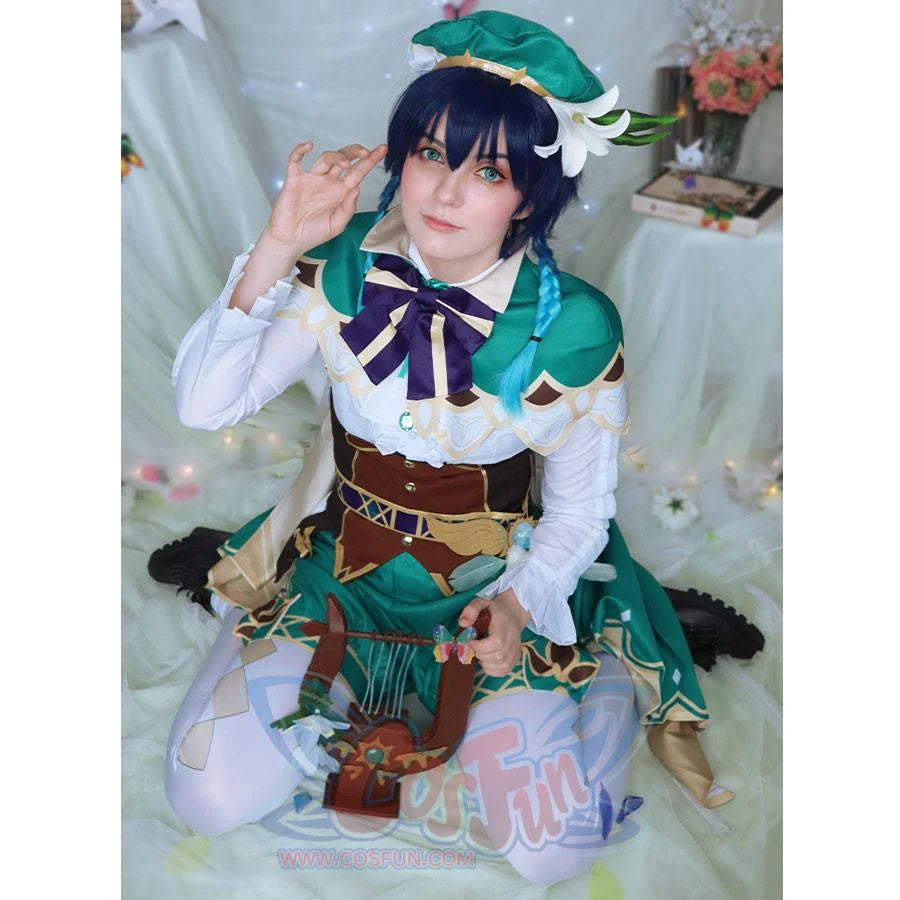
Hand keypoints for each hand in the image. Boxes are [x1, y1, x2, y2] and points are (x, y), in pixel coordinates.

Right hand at [265, 141, 388, 254]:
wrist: (291, 240)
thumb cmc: (314, 233)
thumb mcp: (337, 225)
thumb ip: (347, 209)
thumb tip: (356, 189)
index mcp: (340, 192)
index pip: (357, 173)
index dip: (370, 161)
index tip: (382, 149)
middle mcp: (328, 182)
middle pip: (343, 160)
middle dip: (355, 153)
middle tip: (365, 152)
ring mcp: (312, 179)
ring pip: (325, 159)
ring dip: (336, 157)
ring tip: (345, 163)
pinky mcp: (295, 180)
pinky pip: (296, 161)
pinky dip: (300, 151)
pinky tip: (309, 146)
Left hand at [459, 588, 530, 676]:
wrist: (512, 612)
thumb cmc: (493, 609)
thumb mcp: (480, 603)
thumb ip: (471, 610)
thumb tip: (463, 624)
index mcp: (504, 624)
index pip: (497, 641)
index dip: (480, 646)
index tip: (470, 642)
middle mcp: (513, 638)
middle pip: (498, 656)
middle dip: (480, 655)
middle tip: (473, 648)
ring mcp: (516, 649)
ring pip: (502, 666)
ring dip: (486, 664)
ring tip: (480, 654)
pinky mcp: (516, 658)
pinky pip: (505, 671)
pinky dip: (492, 670)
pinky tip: (486, 661)